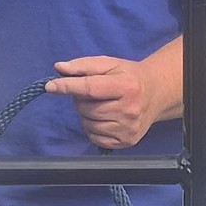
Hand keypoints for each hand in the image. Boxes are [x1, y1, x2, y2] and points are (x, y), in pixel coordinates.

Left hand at [44, 56, 160, 149]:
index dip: (68, 87)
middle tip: (92, 93)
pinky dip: (92, 128)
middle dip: (81, 100)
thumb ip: (83, 65)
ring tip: (100, 104)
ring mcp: (128, 129)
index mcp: (126, 87)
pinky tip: (103, 118)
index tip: (50, 86)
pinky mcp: (127, 142)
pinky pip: (94, 137)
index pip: (90, 88)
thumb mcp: (109, 64)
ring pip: (88, 124)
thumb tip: (59, 68)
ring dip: (86, 115)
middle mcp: (129, 110)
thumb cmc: (128, 76)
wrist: (155, 93)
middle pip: (86, 109)